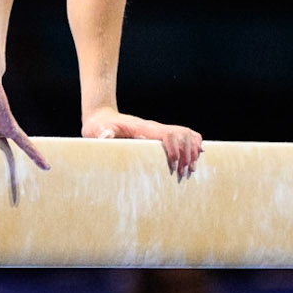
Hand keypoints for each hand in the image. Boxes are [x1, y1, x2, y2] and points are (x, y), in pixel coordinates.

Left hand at [82, 106, 202, 180]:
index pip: (167, 133)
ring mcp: (158, 131)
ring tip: (190, 170)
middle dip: (187, 153)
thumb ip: (103, 133)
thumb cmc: (99, 126)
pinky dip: (192, 146)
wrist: (101, 118)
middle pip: (182, 134)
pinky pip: (182, 136)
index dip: (175, 149)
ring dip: (191, 151)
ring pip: (185, 135)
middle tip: (185, 174)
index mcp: (143, 128)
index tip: (174, 165)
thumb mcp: (97, 129)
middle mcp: (154, 128)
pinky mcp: (159, 136)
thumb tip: (106, 136)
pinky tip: (194, 159)